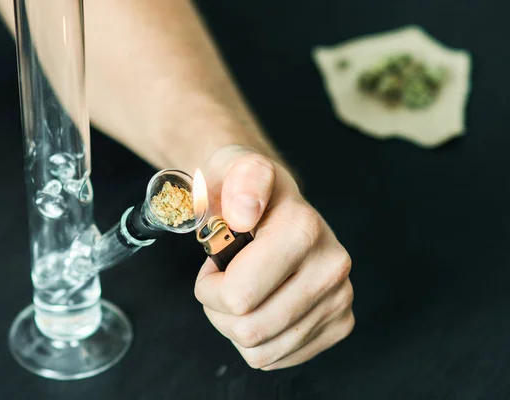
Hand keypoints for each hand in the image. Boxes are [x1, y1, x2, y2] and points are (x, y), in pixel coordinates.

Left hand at [195, 145, 353, 369]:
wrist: (274, 201)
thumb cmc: (243, 190)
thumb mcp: (233, 170)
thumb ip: (238, 181)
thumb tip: (244, 211)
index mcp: (304, 230)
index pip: (238, 297)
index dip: (208, 287)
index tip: (213, 263)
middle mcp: (332, 267)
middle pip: (250, 330)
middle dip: (219, 311)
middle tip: (221, 281)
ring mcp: (340, 298)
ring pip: (263, 352)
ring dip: (236, 327)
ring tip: (240, 291)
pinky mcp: (339, 322)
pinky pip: (280, 358)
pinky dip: (258, 341)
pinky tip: (260, 305)